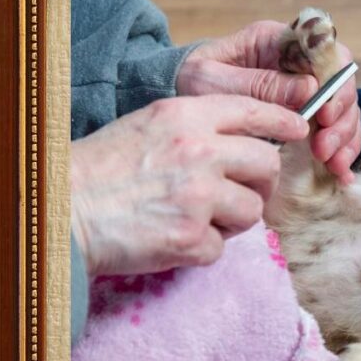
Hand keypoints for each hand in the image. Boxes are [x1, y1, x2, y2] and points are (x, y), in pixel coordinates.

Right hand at [71, 95, 308, 276]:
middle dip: (260, 182)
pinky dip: (204, 248)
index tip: (299, 128)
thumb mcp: (149, 125)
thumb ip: (198, 128)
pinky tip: (173, 238)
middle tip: (238, 191)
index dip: (283, 120)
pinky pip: (224, 246)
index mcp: (186, 116)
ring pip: (253, 210)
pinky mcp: (192, 238)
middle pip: (268, 165)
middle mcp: (199, 151)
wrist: (60, 212)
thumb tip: (247, 140)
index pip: (254, 111)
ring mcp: (199, 196)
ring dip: (233, 219)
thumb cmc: (101, 169)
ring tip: (195, 217)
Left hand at [177, 21, 360, 182]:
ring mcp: (305, 90)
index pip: (327, 50)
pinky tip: (340, 172)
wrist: (174, 99)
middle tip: (323, 148)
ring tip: (330, 163)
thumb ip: (258, 84)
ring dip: (344, 138)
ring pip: (344, 109)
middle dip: (341, 118)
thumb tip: (309, 89)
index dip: (335, 82)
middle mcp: (298, 63)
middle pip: (342, 83)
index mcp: (278, 41)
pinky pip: (335, 130)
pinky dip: (342, 150)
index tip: (325, 114)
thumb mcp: (212, 80)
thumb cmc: (188, 81)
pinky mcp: (305, 116)